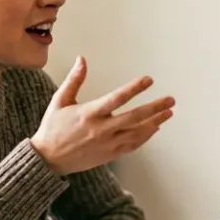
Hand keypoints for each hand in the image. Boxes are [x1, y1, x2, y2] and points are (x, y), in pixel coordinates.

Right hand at [30, 56, 174, 175]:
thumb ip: (74, 80)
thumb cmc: (52, 128)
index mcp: (89, 113)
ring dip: (155, 122)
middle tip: (170, 100)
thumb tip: (82, 59)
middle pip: (134, 117)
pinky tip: (154, 128)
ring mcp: (107, 144)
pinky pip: (132, 145)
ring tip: (168, 112)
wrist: (48, 159)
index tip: (148, 80)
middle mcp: (101, 129)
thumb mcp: (60, 100)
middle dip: (154, 108)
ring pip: (137, 132)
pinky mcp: (109, 155)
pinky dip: (145, 137)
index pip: (117, 98)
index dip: (134, 88)